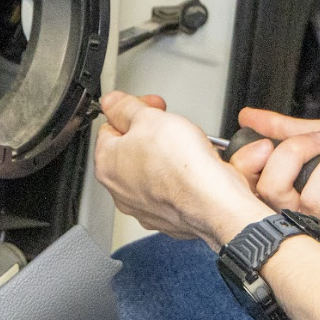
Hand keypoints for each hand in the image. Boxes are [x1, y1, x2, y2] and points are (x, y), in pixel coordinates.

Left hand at [92, 92, 268, 246]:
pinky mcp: (168, 217)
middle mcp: (120, 190)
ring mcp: (144, 207)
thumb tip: (112, 102)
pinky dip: (181, 179)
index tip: (149, 106)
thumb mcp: (149, 118)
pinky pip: (172, 190)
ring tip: (186, 148)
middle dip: (152, 134)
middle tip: (170, 126)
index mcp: (107, 164)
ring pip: (153, 171)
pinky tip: (193, 170)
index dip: (133, 111)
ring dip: (167, 156)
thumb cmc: (181, 167)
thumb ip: (125, 108)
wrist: (213, 203)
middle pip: (131, 150)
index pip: (111, 127)